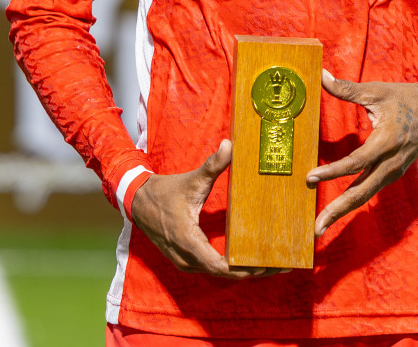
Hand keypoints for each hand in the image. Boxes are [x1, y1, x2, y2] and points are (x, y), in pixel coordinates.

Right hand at [130, 139, 281, 278]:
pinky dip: (230, 268)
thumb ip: (212, 165)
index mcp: (187, 240)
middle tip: (279, 265)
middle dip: (251, 271)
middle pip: (224, 274)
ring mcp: (184, 262)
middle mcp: (186, 257)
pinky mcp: (185, 260)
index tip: (264, 265)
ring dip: (242, 271)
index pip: (218, 266)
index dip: (242, 269)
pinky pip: (211, 269)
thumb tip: (229, 144)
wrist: (138, 201)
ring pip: (218, 274)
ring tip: (270, 264)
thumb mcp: (191, 180)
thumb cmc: (165, 192)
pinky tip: (249, 261)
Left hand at [306, 70, 417, 236]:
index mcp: (386, 141)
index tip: (309, 178)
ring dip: (343, 210)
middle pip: (361, 192)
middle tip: (316, 227)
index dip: (332, 171)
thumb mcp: (377, 91)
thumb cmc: (404, 98)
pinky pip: (370, 190)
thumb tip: (321, 75)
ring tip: (321, 226)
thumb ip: (347, 88)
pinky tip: (338, 209)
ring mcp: (393, 171)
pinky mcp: (393, 173)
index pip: (356, 162)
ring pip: (365, 195)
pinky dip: (353, 201)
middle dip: (337, 210)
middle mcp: (391, 163)